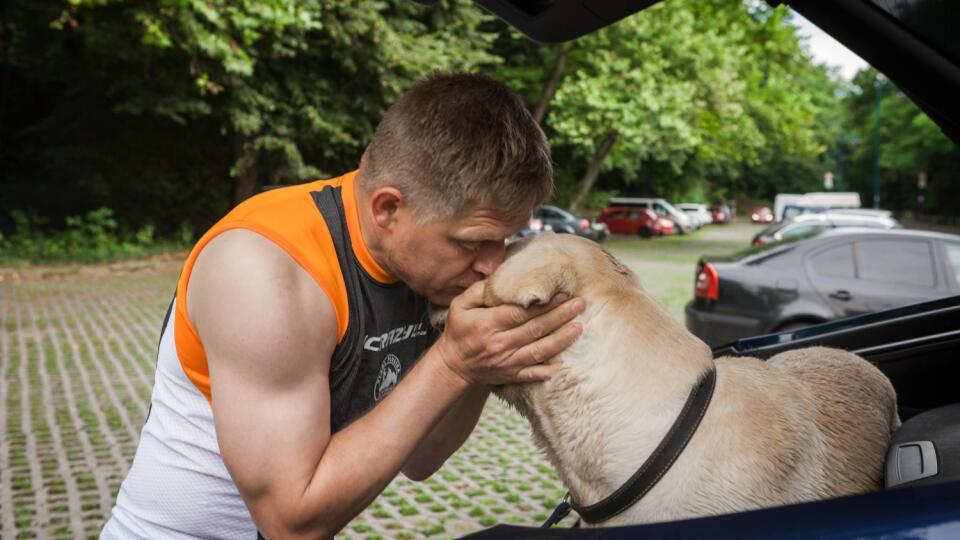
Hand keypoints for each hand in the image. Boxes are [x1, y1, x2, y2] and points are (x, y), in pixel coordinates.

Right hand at [433, 281, 584, 385]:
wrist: (453, 364)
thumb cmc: (459, 330)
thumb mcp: (460, 304)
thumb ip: (480, 290)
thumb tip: (504, 277)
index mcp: (487, 324)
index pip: (521, 312)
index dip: (544, 304)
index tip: (562, 293)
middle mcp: (499, 344)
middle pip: (535, 329)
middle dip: (561, 315)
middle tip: (580, 303)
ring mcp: (506, 362)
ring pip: (539, 351)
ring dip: (561, 339)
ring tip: (579, 327)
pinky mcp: (511, 375)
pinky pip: (532, 375)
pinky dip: (547, 371)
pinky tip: (563, 364)